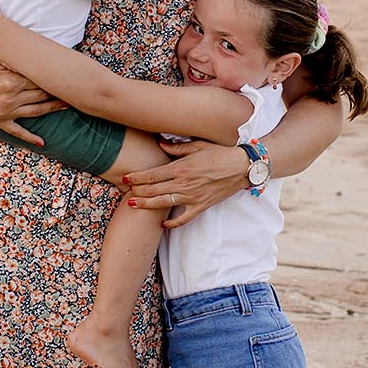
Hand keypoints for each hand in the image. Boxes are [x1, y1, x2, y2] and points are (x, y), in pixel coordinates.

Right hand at [0, 53, 64, 143]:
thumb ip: (16, 59)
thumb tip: (38, 55)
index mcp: (12, 80)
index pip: (40, 78)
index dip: (54, 76)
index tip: (67, 74)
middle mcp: (11, 97)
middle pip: (41, 94)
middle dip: (58, 91)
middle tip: (74, 89)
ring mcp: (5, 111)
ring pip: (36, 112)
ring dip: (53, 109)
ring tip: (68, 105)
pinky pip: (17, 132)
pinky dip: (30, 138)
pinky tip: (43, 143)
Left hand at [123, 140, 245, 228]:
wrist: (242, 167)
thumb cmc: (220, 154)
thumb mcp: (198, 145)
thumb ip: (177, 147)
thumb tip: (160, 143)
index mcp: (181, 168)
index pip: (152, 175)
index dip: (136, 177)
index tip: (125, 178)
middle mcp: (183, 184)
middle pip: (154, 190)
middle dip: (137, 191)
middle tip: (126, 192)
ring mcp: (192, 197)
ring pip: (163, 203)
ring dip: (147, 205)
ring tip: (134, 205)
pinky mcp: (201, 206)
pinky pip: (184, 218)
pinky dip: (173, 223)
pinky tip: (163, 223)